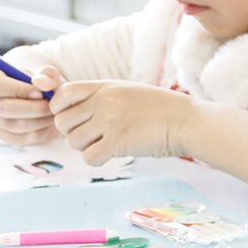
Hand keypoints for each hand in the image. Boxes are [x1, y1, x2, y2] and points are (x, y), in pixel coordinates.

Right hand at [0, 65, 60, 146]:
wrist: (45, 100)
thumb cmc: (42, 84)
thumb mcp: (47, 74)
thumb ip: (47, 74)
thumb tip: (41, 83)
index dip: (19, 90)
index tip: (41, 93)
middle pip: (4, 109)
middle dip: (33, 108)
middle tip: (52, 106)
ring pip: (14, 126)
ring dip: (39, 121)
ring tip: (54, 114)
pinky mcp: (4, 136)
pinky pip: (21, 139)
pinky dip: (39, 132)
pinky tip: (49, 123)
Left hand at [50, 79, 194, 163]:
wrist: (188, 122)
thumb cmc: (162, 109)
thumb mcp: (128, 91)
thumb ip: (102, 97)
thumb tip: (75, 113)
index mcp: (105, 87)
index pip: (62, 94)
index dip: (60, 109)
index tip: (74, 119)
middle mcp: (103, 102)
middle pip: (63, 122)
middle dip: (73, 132)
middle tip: (93, 136)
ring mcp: (110, 122)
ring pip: (73, 142)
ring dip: (86, 147)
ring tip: (106, 144)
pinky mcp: (118, 142)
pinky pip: (88, 157)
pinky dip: (97, 160)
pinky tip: (111, 155)